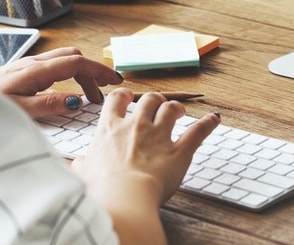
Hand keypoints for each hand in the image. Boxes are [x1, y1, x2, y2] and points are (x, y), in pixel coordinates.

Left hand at [0, 46, 121, 118]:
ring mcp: (30, 64)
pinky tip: (68, 91)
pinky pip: (55, 65)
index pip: (77, 63)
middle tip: (103, 95)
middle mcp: (35, 63)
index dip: (98, 70)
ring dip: (82, 73)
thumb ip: (48, 105)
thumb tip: (76, 101)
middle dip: (94, 72)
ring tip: (89, 96)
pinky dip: (70, 74)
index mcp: (36, 71)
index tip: (114, 82)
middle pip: (74, 58)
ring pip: (65, 59)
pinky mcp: (25, 69)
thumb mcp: (19, 110)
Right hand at [73, 89, 220, 238]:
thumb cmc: (101, 188)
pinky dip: (208, 124)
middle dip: (155, 100)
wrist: (123, 197)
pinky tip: (215, 119)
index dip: (124, 95)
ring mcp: (159, 136)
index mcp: (110, 129)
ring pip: (171, 109)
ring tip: (180, 111)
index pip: (117, 100)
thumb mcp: (84, 174)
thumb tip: (78, 165)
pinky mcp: (179, 151)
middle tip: (158, 105)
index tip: (128, 97)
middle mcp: (136, 126)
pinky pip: (197, 132)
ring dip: (177, 107)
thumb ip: (83, 165)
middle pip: (149, 99)